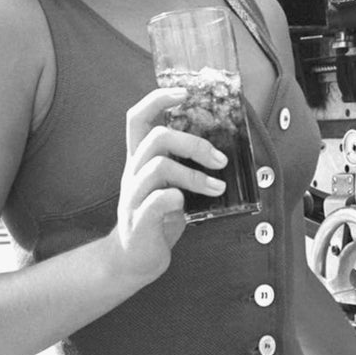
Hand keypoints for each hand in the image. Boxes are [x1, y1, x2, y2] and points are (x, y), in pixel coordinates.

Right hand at [112, 88, 226, 282]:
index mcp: (139, 160)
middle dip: (193, 143)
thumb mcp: (170, 185)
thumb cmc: (157, 219)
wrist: (131, 261)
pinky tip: (188, 205)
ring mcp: (134, 197)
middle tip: (220, 160)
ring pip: (158, 166)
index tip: (184, 92)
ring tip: (218, 187)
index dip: (158, 99)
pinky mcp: (140, 221)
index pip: (137, 118)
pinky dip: (176, 197)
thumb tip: (223, 149)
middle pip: (156, 137)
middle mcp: (133, 173)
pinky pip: (156, 200)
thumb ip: (184, 166)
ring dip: (194, 174)